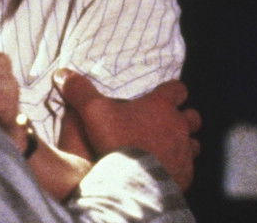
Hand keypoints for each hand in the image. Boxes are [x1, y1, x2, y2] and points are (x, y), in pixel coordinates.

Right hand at [54, 70, 201, 189]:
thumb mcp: (93, 112)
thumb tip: (62, 73)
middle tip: (168, 123)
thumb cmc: (116, 141)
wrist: (133, 182)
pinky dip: (179, 168)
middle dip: (184, 118)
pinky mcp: (184, 174)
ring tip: (170, 148)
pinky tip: (166, 171)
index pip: (178, 89)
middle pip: (193, 116)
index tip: (164, 95)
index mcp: (161, 106)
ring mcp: (184, 152)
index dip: (173, 91)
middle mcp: (179, 127)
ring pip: (194, 144)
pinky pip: (187, 168)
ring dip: (184, 144)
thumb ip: (80, 91)